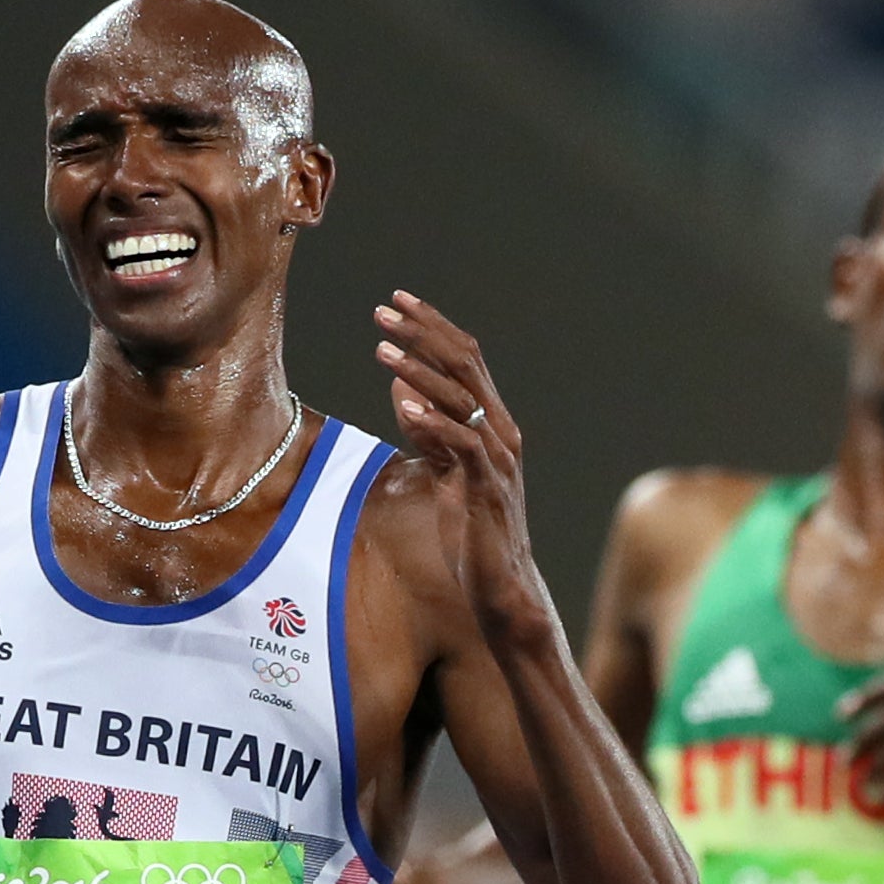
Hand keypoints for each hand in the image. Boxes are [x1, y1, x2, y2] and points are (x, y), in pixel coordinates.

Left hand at [373, 292, 545, 640]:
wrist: (499, 582)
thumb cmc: (471, 528)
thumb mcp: (442, 469)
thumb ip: (428, 430)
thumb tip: (401, 390)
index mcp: (493, 422)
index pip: (465, 359)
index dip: (432, 327)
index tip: (397, 301)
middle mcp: (502, 431)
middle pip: (465, 365)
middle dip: (422, 333)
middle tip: (383, 309)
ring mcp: (498, 457)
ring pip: (462, 399)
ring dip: (419, 371)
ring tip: (382, 350)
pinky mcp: (487, 486)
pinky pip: (462, 444)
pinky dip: (434, 422)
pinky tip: (404, 405)